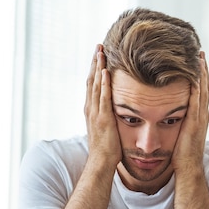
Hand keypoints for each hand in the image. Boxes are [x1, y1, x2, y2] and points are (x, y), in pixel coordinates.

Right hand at [84, 44, 120, 165]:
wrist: (101, 162)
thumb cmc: (107, 148)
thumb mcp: (108, 127)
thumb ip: (110, 116)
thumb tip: (117, 108)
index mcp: (92, 109)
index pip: (92, 84)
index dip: (95, 68)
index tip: (99, 54)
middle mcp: (90, 108)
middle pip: (91, 80)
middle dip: (95, 62)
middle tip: (98, 45)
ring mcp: (95, 113)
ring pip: (95, 85)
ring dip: (97, 67)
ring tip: (101, 51)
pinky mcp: (103, 119)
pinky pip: (103, 97)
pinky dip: (103, 83)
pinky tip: (105, 71)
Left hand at [172, 51, 208, 172]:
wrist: (188, 169)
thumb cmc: (182, 155)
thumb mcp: (182, 134)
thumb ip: (179, 122)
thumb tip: (172, 115)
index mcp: (200, 116)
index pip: (201, 92)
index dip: (201, 76)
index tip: (197, 62)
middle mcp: (203, 114)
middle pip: (205, 87)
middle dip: (203, 70)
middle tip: (200, 53)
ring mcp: (201, 118)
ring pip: (203, 90)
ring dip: (202, 74)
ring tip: (199, 58)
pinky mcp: (195, 122)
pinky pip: (196, 100)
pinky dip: (196, 87)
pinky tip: (194, 75)